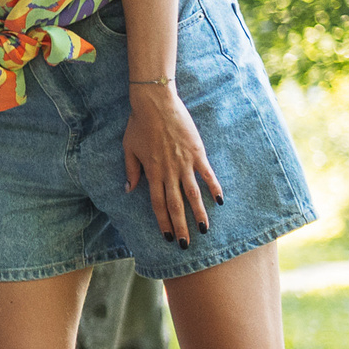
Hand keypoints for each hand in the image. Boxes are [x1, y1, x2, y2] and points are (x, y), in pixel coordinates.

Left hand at [120, 83, 220, 246]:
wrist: (156, 103)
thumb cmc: (138, 125)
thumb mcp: (128, 149)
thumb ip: (132, 171)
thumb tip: (129, 189)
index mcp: (152, 173)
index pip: (157, 204)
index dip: (162, 221)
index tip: (166, 236)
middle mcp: (169, 172)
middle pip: (175, 204)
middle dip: (180, 226)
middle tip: (185, 244)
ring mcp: (185, 163)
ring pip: (193, 194)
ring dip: (198, 213)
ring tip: (203, 229)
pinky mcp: (198, 153)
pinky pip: (207, 174)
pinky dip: (214, 188)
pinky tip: (220, 201)